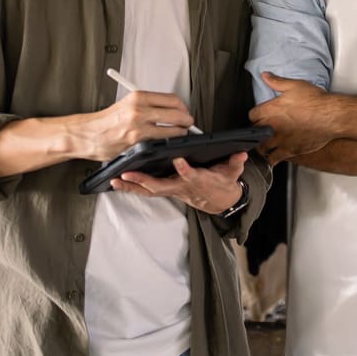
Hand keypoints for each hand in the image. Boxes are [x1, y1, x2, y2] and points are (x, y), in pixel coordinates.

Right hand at [71, 90, 194, 161]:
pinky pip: (161, 142)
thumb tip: (169, 108)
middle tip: (188, 124)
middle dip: (187, 120)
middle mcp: (139, 109)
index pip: (172, 99)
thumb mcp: (127, 104)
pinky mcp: (137, 141)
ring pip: (173, 129)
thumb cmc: (106, 121)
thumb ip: (147, 105)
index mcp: (138, 96)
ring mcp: (139, 126)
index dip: (183, 107)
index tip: (184, 111)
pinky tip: (167, 143)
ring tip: (180, 134)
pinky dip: (168, 143)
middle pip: (177, 113)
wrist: (87, 134)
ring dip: (180, 133)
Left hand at [113, 152, 247, 214]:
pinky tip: (117, 182)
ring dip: (132, 186)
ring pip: (149, 190)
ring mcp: (171, 189)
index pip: (190, 175)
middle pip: (160, 186)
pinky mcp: (165, 189)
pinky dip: (131, 187)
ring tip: (115, 179)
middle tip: (127, 174)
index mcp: (197, 180)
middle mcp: (181, 186)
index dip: (184, 169)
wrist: (218, 201)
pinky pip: (146, 190)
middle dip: (144, 181)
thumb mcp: (232, 174)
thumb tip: (241, 154)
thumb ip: (235, 164)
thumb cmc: (222, 184)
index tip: (177, 159)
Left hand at [249, 72, 338, 163]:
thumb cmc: (315, 100)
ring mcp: (280, 140)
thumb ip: (276, 82)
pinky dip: (271, 159)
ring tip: (265, 145)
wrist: (331, 116)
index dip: (256, 116)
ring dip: (262, 146)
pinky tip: (272, 158)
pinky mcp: (289, 150)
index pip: (252, 115)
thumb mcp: (294, 85)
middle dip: (257, 131)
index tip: (259, 117)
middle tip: (262, 131)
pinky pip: (273, 158)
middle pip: (254, 132)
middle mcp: (272, 126)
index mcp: (270, 109)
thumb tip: (265, 75)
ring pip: (261, 147)